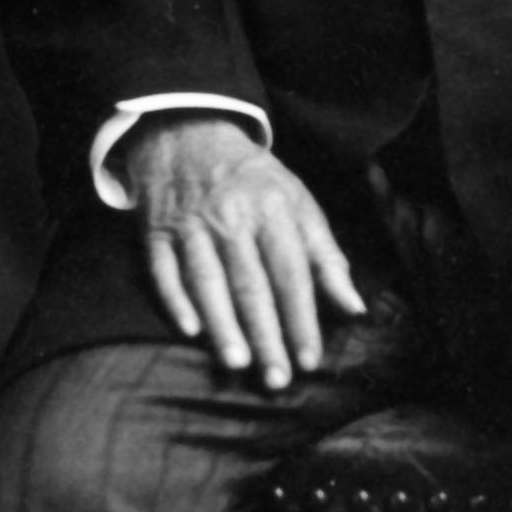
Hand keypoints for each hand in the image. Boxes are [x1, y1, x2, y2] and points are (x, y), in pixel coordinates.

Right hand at [124, 113, 364, 391]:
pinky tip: (190, 330)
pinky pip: (164, 271)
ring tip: (238, 363)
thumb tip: (355, 308)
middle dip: (266, 335)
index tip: (310, 359)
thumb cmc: (253, 178)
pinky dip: (176, 300)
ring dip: (222, 324)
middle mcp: (231, 217)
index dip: (301, 318)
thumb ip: (326, 256)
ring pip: (207, 281)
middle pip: (251, 284)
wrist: (187, 132)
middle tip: (277, 379)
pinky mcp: (156, 231)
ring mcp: (190, 224)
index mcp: (273, 209)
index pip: (292, 273)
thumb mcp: (298, 203)